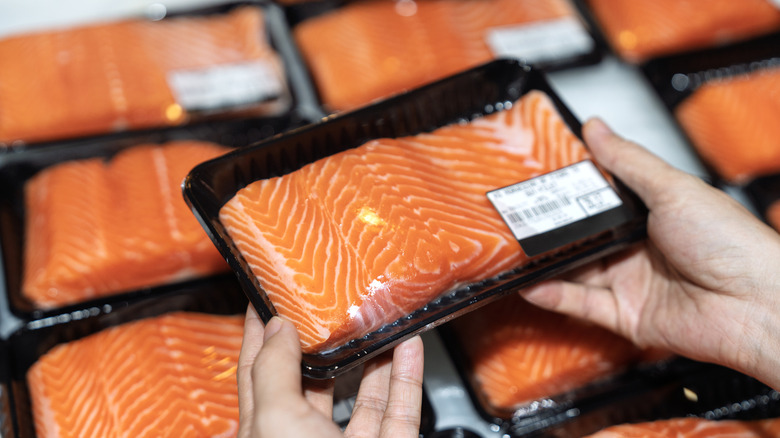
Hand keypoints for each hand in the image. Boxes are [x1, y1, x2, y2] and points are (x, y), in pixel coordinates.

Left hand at [237, 306, 424, 437]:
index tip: (266, 297)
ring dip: (373, 356)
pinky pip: (400, 411)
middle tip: (330, 302)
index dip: (260, 333)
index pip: (258, 371)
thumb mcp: (276, 419)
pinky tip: (410, 348)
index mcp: (266, 429)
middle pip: (313, 380)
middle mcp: (305, 437)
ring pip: (364, 396)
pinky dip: (407, 378)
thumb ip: (275, 370)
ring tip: (378, 322)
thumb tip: (278, 327)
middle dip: (323, 341)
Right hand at [520, 118, 779, 389]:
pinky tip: (532, 284)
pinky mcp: (627, 316)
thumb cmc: (732, 242)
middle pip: (584, 237)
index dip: (570, 192)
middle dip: (551, 229)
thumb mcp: (673, 188)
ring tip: (516, 250)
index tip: (539, 181)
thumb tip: (597, 127)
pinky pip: (583, 305)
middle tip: (518, 216)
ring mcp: (632, 283)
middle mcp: (640, 248)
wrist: (756, 304)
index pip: (600, 199)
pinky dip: (555, 296)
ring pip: (577, 272)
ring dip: (547, 263)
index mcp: (653, 213)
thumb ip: (629, 161)